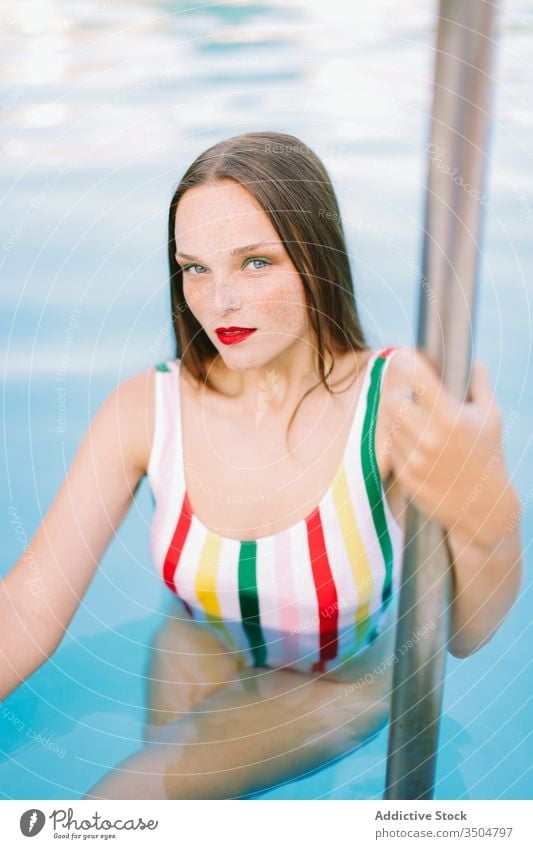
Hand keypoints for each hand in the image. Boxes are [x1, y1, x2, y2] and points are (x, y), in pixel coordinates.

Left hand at [383, 347, 518, 546]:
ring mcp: (415, 460)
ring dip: (398, 419)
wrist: (483, 508)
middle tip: (409, 394)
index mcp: (451, 418)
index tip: (404, 355)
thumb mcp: (491, 417)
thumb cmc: (488, 456)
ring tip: (416, 421)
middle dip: (399, 394)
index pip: (417, 379)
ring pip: (389, 425)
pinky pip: (390, 449)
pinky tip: (415, 444)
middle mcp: (431, 439)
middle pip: (392, 401)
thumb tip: (472, 361)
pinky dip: (398, 442)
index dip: (406, 362)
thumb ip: (480, 385)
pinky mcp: (405, 477)